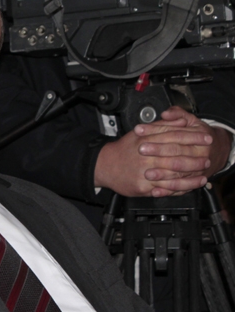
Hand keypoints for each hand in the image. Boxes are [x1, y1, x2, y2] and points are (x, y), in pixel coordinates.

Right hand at [94, 106, 232, 197]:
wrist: (104, 166)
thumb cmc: (123, 149)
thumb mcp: (140, 133)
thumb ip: (161, 126)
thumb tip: (180, 121)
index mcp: (146, 141)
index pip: (174, 137)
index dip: (192, 137)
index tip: (205, 138)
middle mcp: (146, 157)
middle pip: (176, 158)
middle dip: (194, 159)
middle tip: (206, 159)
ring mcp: (144, 174)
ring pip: (172, 176)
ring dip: (189, 177)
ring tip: (202, 176)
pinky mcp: (142, 187)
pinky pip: (164, 190)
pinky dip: (177, 190)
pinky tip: (187, 187)